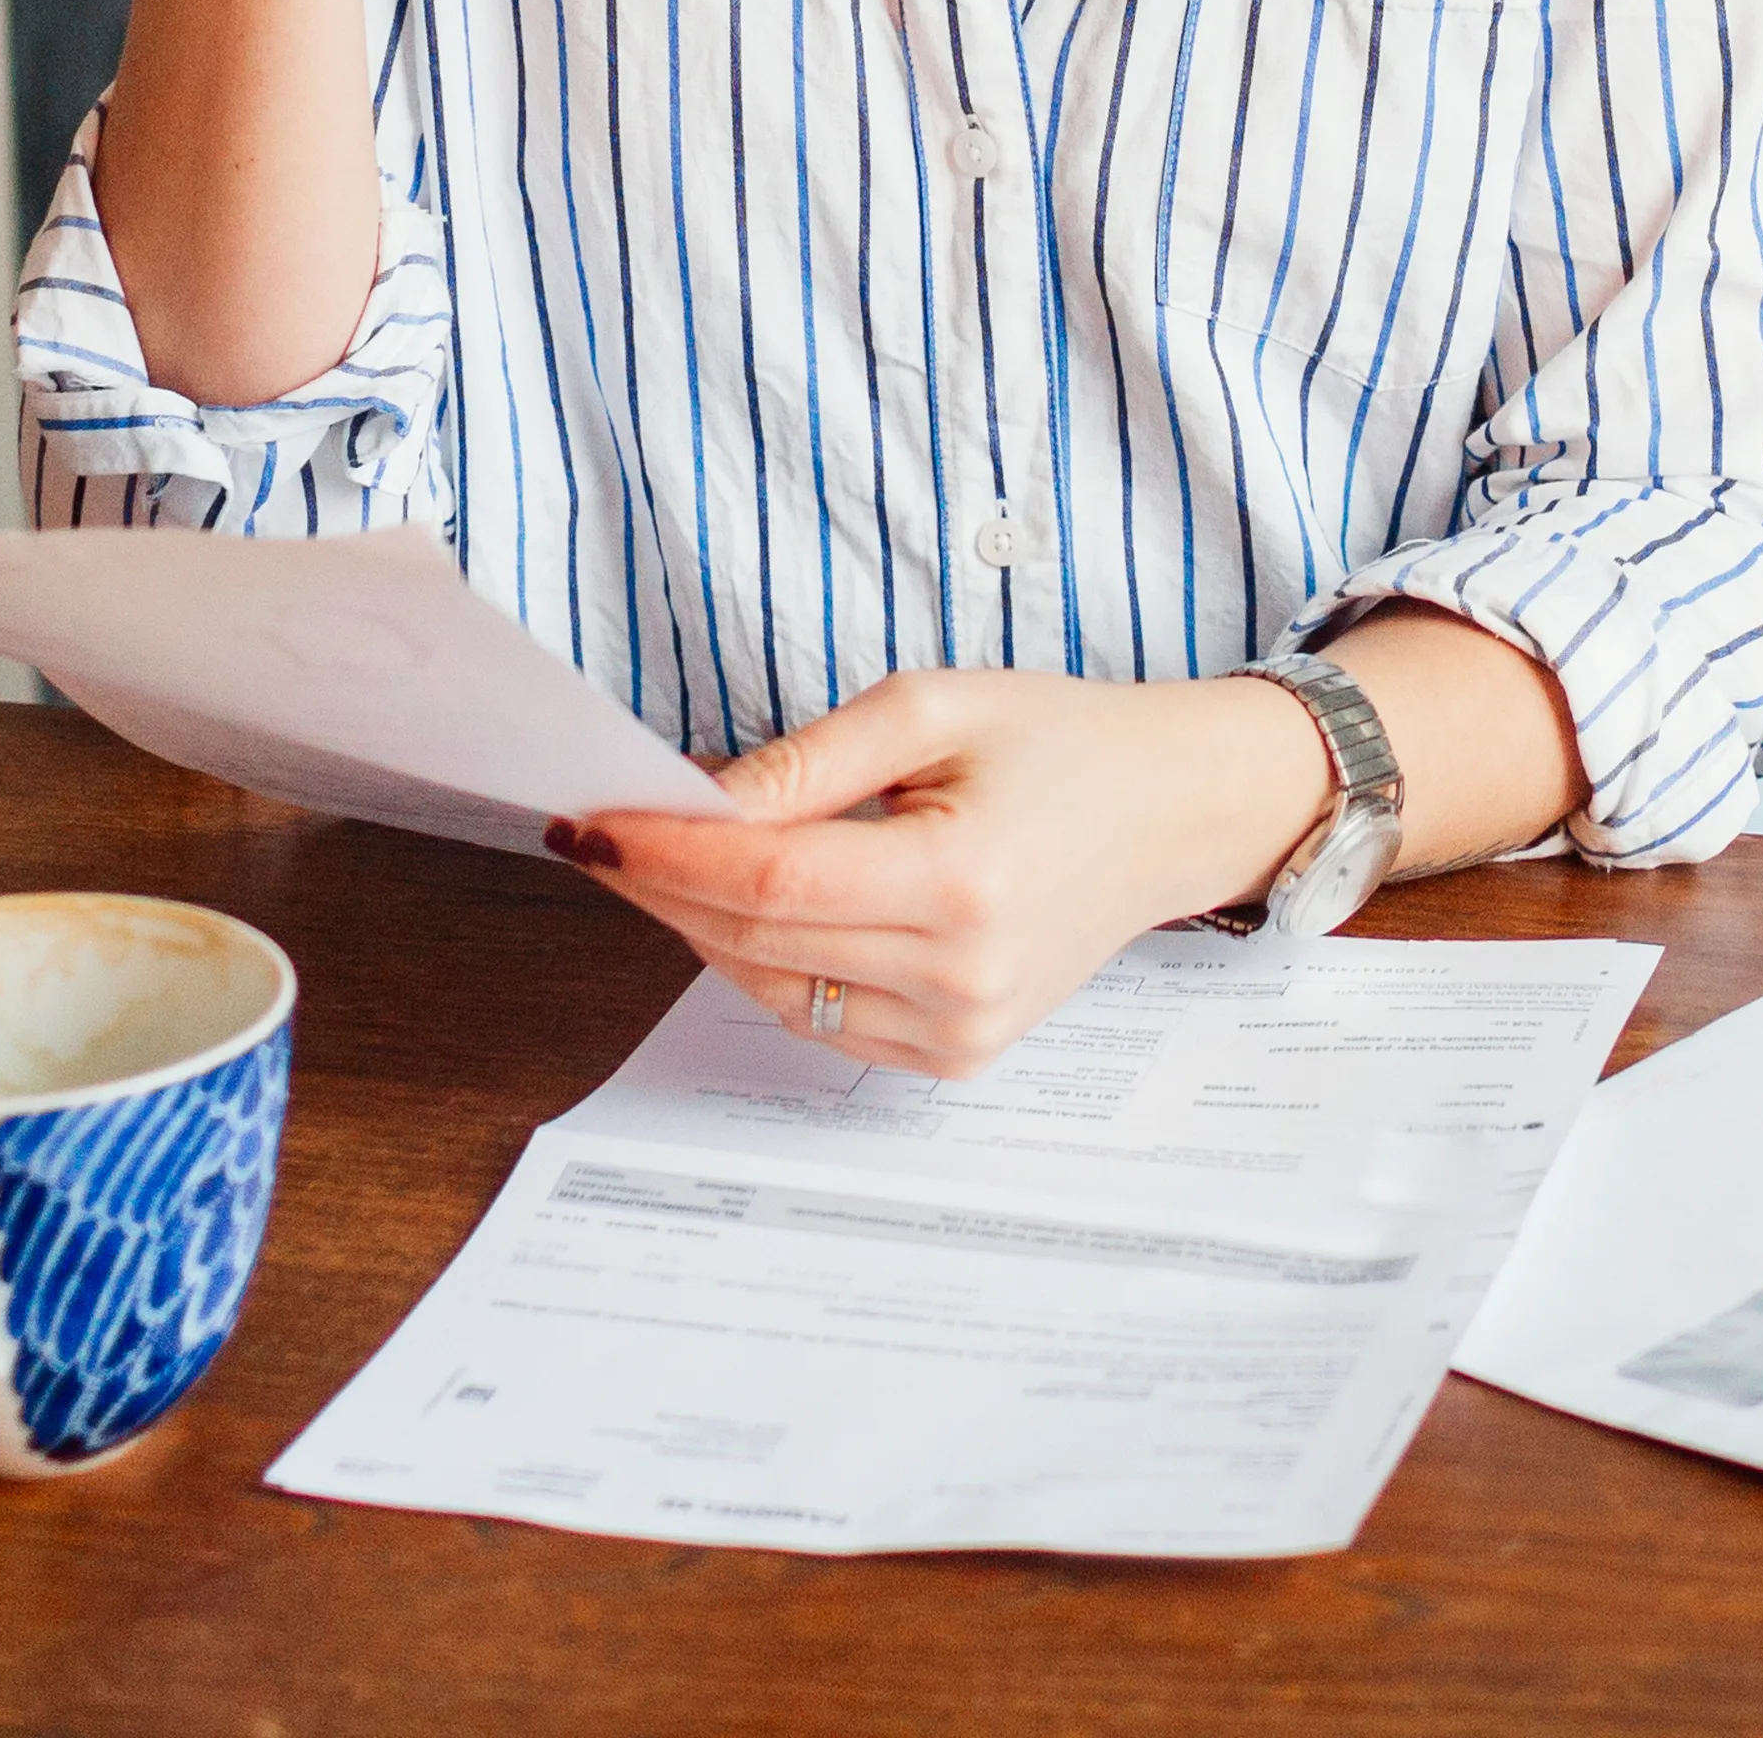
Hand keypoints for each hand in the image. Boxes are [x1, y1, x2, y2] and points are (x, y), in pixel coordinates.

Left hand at [557, 669, 1332, 1077]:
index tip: (590, 818)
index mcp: (963, 880)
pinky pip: (819, 1017)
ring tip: (668, 859)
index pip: (770, 879)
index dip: (666, 852)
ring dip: (702, 925)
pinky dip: (766, 962)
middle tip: (604, 830)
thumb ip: (811, 757)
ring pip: (771, 988)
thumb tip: (696, 802)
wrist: (1172, 815)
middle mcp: (962, 974)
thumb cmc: (1062, 744)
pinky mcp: (957, 1056)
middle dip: (663, 884)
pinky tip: (751, 905)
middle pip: (756, 938)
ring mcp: (961, 1030)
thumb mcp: (938, 706)